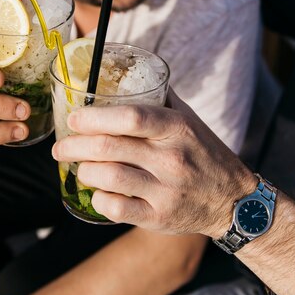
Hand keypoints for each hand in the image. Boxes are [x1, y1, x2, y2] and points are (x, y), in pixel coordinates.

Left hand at [52, 89, 253, 236]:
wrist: (234, 200)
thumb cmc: (206, 154)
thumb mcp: (191, 121)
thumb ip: (162, 100)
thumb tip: (126, 77)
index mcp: (178, 128)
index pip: (132, 117)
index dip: (96, 116)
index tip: (75, 118)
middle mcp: (172, 159)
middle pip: (110, 147)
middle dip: (75, 146)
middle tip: (61, 147)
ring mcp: (166, 190)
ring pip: (109, 178)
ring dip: (84, 171)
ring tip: (78, 168)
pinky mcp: (160, 217)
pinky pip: (117, 209)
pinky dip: (99, 199)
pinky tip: (96, 193)